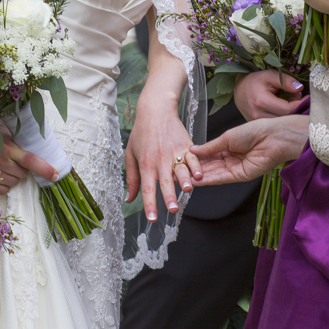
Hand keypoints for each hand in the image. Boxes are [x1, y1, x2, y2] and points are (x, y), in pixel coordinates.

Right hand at [0, 126, 59, 194]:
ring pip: (14, 183)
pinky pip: (4, 190)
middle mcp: (0, 163)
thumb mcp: (9, 134)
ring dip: (12, 176)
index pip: (31, 160)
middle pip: (23, 174)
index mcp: (8, 149)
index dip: (45, 169)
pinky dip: (3, 185)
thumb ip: (25, 143)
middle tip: (12, 159)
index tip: (56, 175)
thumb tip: (51, 151)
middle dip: (22, 169)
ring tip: (2, 165)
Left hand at [125, 90, 201, 221]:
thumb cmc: (142, 133)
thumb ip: (131, 178)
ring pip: (181, 169)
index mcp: (146, 164)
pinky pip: (193, 158)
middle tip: (172, 209)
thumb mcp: (130, 154)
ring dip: (185, 180)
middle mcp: (160, 160)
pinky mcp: (186, 145)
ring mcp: (174, 152)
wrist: (156, 110)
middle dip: (169, 195)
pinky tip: (199, 174)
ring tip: (188, 190)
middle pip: (165, 181)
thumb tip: (128, 199)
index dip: (150, 204)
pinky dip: (197, 166)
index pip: (147, 188)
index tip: (152, 218)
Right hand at [190, 115, 308, 184]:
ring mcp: (235, 168)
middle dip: (193, 170)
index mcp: (227, 146)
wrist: (273, 137)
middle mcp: (230, 159)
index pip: (207, 155)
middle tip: (176, 174)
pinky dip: (210, 180)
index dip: (194, 159)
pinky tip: (197, 180)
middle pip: (209, 166)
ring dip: (198, 177)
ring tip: (183, 179)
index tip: (180, 161)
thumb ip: (210, 147)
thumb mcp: (227, 137)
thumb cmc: (254, 131)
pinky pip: (222, 178)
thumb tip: (193, 150)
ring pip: (213, 174)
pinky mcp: (241, 176)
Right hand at [235, 70, 304, 119]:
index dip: (300, 103)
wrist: (239, 89)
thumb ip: (285, 80)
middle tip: (296, 98)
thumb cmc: (255, 80)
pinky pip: (275, 126)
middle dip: (296, 109)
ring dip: (289, 115)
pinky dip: (282, 118)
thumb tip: (300, 88)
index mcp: (262, 102)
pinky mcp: (258, 127)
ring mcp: (257, 123)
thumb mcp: (269, 75)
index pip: (288, 109)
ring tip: (288, 102)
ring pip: (281, 124)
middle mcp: (258, 115)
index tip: (306, 96)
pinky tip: (282, 108)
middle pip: (286, 119)